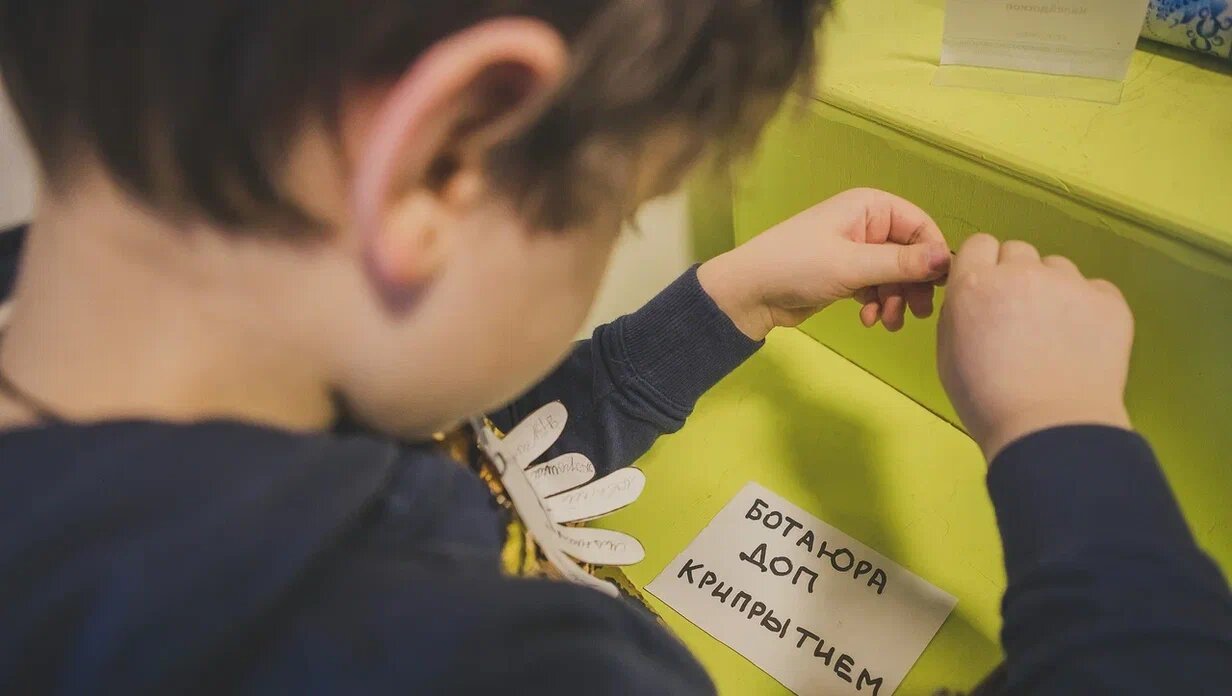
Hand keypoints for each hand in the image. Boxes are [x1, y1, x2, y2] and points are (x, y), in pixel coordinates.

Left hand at [698, 188, 950, 340]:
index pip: (920, 225)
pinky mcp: (845, 274)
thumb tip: (949, 259)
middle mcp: (865, 223)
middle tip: (918, 313)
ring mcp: (855, 250)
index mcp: (869, 206)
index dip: (933, 256)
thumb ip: (901, 263)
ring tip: (887, 322)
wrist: (749, 294)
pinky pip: (876, 287)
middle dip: (914, 284)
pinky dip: (878, 303)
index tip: (940, 287)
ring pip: (894, 275)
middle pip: (910, 253)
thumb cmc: (796, 267)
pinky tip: (869, 319)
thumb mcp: (853, 265)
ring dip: (896, 299)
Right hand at [937, 234, 1133, 460]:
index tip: (988, 292)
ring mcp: (1070, 284)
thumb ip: (959, 312)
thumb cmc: (987, 401)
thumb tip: (974, 296)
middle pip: (1018, 251)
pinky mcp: (1109, 301)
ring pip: (1057, 267)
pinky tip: (1081, 341)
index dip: (983, 267)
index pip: (980, 244)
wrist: (1049, 429)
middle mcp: (1021, 273)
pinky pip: (1095, 289)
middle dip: (1016, 276)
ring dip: (1052, 290)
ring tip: (1054, 333)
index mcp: (975, 284)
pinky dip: (1088, 308)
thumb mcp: (947, 353)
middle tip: (1019, 317)